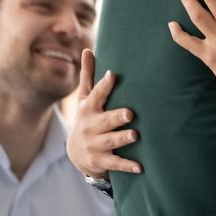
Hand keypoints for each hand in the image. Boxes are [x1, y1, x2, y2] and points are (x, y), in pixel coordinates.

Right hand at [66, 48, 142, 178]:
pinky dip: (127, 166)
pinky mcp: (100, 161)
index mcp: (89, 109)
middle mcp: (90, 126)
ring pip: (110, 141)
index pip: (96, 95)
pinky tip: (140, 167)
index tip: (113, 75)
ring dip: (122, 139)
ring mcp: (94, 144)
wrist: (75, 153)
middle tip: (129, 113)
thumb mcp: (85, 97)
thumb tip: (87, 49)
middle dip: (116, 117)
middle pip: (104, 120)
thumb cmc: (87, 117)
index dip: (104, 85)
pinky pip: (115, 163)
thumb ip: (89, 75)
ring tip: (135, 135)